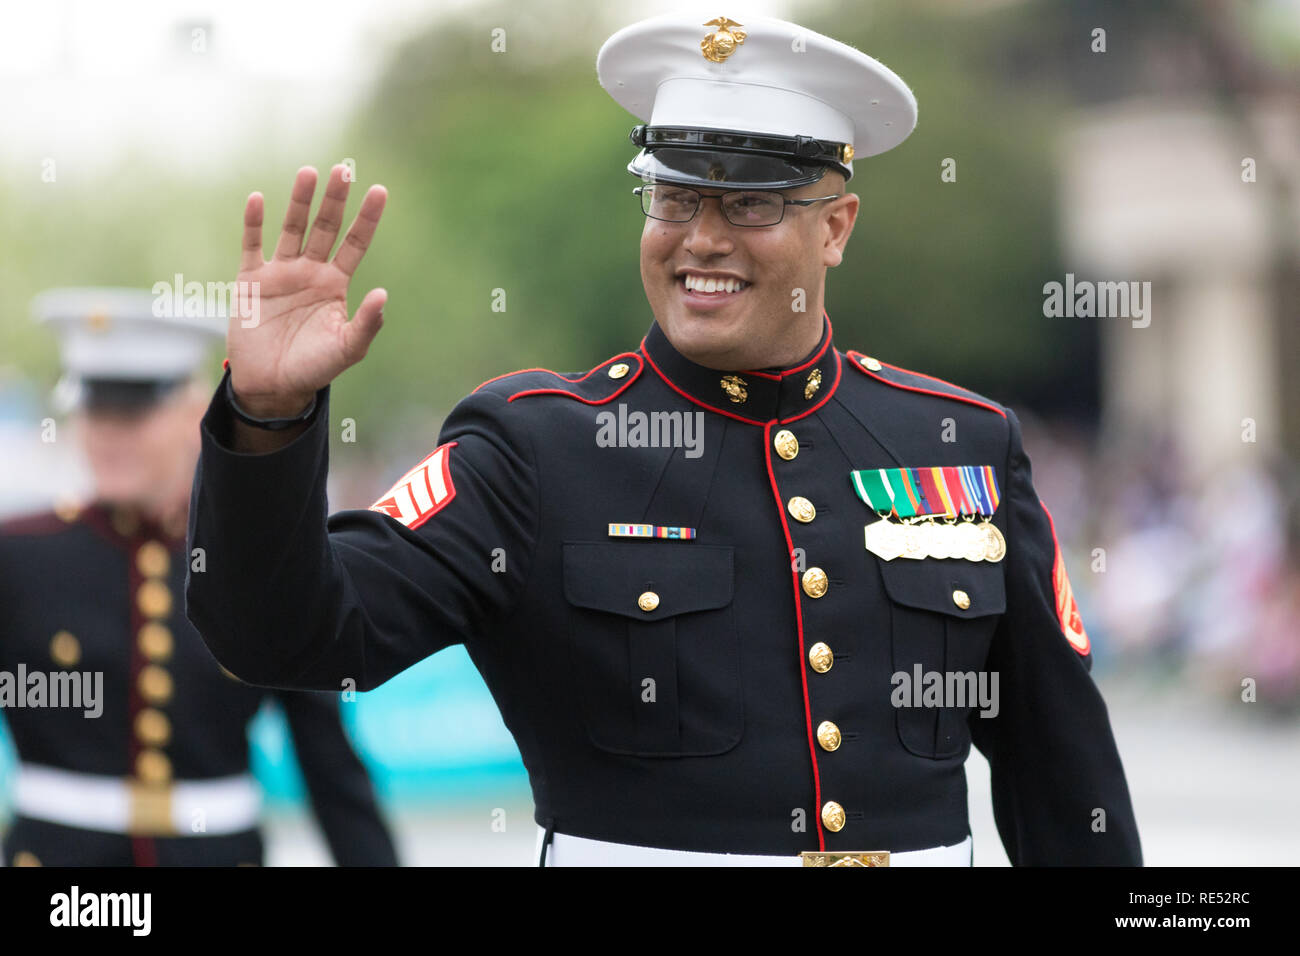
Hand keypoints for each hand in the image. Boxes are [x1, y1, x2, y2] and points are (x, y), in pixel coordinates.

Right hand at [227, 165, 387, 417]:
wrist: (272, 386)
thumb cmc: (314, 369)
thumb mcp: (348, 349)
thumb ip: (367, 323)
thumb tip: (382, 294)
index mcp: (335, 284)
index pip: (355, 243)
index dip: (367, 218)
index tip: (380, 191)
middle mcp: (310, 272)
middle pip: (325, 227)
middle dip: (335, 200)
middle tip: (344, 170)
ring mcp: (280, 273)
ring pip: (292, 229)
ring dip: (300, 201)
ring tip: (309, 172)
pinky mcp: (250, 281)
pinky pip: (252, 246)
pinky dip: (254, 223)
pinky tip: (259, 199)